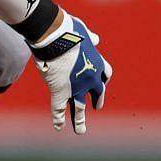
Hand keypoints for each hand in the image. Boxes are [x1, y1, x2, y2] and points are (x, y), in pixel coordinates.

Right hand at [28, 13, 109, 135]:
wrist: (55, 36)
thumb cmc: (68, 29)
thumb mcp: (83, 32)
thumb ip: (89, 38)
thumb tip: (96, 39)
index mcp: (97, 63)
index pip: (105, 75)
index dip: (102, 80)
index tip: (101, 82)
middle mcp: (90, 79)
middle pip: (96, 93)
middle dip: (97, 100)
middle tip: (96, 107)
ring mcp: (76, 87)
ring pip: (79, 108)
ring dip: (80, 120)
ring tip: (81, 131)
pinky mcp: (60, 91)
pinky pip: (59, 108)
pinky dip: (59, 119)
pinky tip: (59, 127)